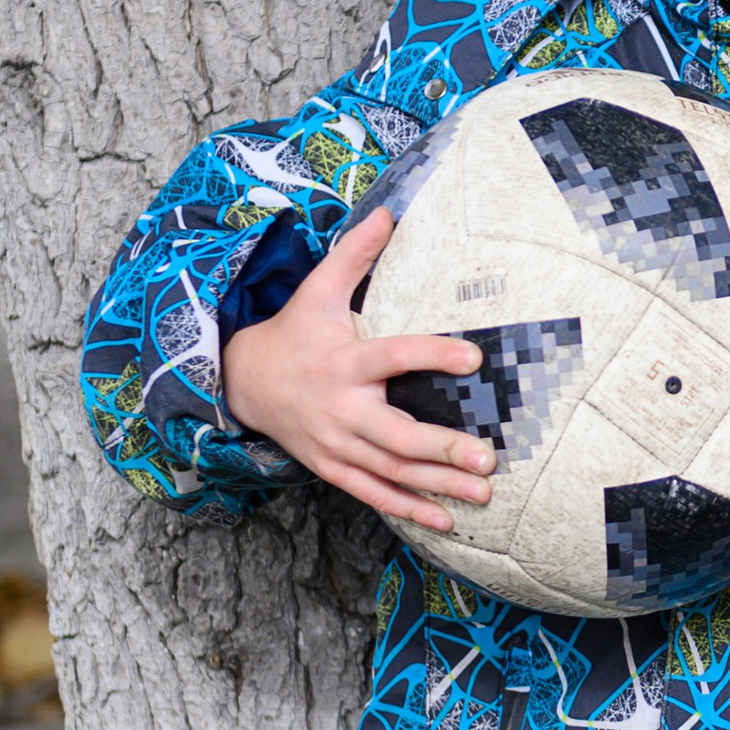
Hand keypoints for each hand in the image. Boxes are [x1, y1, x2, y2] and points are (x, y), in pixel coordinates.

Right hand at [219, 206, 493, 535]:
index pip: (393, 355)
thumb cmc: (293, 332)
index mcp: (344, 360)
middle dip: (442, 449)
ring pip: (391, 471)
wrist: (241, 382)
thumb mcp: (316, 290)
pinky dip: (408, 508)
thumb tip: (389, 211)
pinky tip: (445, 519)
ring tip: (483, 493)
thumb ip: (354, 255)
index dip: (432, 354)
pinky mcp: (331, 466)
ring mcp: (335, 443)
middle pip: (395, 434)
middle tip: (487, 457)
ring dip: (437, 486)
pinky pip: (372, 492)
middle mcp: (341, 407)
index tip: (473, 355)